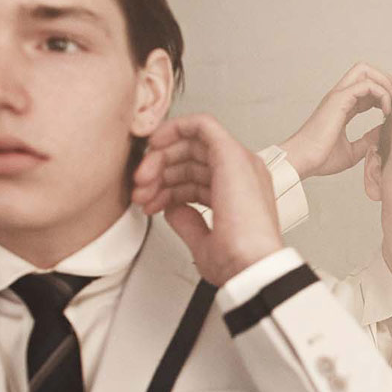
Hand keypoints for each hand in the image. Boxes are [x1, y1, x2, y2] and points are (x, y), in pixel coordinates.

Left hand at [132, 113, 283, 285]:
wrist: (252, 266)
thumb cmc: (238, 261)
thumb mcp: (204, 244)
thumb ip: (188, 221)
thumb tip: (174, 209)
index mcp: (240, 194)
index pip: (199, 178)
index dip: (168, 188)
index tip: (149, 202)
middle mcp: (243, 175)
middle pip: (193, 158)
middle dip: (159, 171)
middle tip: (139, 192)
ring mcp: (239, 162)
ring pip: (192, 142)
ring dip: (160, 159)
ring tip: (142, 184)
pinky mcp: (231, 154)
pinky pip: (202, 125)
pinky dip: (175, 128)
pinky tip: (155, 144)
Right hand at [279, 62, 391, 179]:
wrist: (304, 161)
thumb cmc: (321, 158)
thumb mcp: (353, 151)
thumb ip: (368, 140)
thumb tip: (384, 132)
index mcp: (342, 106)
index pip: (366, 87)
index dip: (383, 93)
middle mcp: (339, 96)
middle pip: (365, 70)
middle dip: (385, 80)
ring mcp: (338, 95)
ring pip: (365, 70)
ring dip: (384, 83)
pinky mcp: (338, 99)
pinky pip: (366, 85)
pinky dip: (381, 94)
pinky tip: (386, 111)